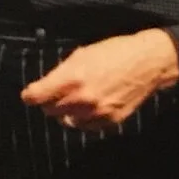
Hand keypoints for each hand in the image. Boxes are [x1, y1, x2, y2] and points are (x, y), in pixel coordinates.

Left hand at [22, 30, 178, 130]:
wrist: (148, 63)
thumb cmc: (115, 51)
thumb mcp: (83, 53)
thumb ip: (63, 72)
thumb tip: (47, 84)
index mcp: (72, 78)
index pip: (37, 96)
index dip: (30, 95)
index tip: (29, 95)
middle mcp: (82, 98)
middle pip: (49, 111)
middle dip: (49, 102)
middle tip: (55, 94)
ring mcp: (96, 112)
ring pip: (66, 121)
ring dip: (66, 112)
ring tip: (74, 100)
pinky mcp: (109, 121)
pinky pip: (85, 127)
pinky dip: (83, 119)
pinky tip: (89, 107)